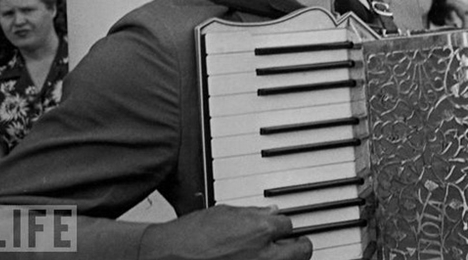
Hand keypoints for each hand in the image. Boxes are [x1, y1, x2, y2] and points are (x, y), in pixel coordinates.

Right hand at [140, 205, 311, 259]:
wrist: (165, 257)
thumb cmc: (189, 236)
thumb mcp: (223, 214)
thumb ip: (252, 214)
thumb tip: (271, 212)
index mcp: (259, 228)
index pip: (288, 224)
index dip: (283, 226)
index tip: (280, 229)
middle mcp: (264, 253)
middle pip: (302, 250)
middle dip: (298, 246)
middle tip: (294, 245)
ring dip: (284, 259)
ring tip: (275, 256)